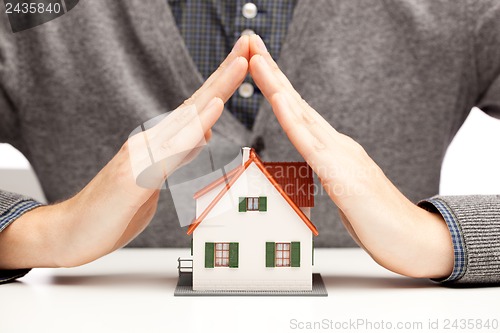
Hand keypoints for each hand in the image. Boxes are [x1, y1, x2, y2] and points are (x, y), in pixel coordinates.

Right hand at [0, 37, 249, 268]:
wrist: (70, 232)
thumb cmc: (114, 209)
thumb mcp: (153, 181)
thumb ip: (177, 156)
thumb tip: (200, 137)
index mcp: (159, 145)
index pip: (196, 110)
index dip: (221, 85)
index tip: (244, 62)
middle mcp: (150, 142)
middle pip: (195, 103)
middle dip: (225, 74)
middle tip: (249, 45)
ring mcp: (140, 156)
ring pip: (186, 118)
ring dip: (217, 89)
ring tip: (241, 63)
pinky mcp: (134, 177)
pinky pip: (170, 150)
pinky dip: (193, 128)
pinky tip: (211, 109)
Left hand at [248, 35, 453, 278]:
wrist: (414, 240)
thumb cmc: (377, 219)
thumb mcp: (344, 191)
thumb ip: (330, 172)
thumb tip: (319, 165)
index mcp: (332, 148)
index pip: (298, 112)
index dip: (276, 85)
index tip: (257, 62)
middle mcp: (335, 144)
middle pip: (297, 102)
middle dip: (272, 72)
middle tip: (251, 42)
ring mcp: (341, 156)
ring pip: (301, 115)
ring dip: (276, 84)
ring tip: (256, 58)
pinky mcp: (342, 176)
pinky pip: (311, 144)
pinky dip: (293, 119)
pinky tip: (279, 98)